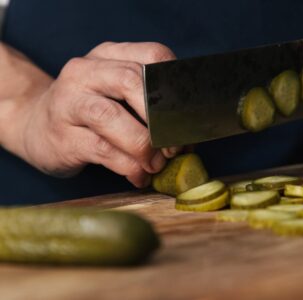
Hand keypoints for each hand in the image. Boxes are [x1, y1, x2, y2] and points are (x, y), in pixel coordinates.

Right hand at [6, 42, 179, 186]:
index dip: (176, 89)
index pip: (153, 55)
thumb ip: (150, 107)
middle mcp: (86, 72)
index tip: (187, 120)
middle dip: (160, 118)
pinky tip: (138, 176)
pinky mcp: (62, 136)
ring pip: (111, 116)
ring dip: (143, 145)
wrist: (36, 126)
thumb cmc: (90, 114)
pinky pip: (102, 150)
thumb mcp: (119, 96)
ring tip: (156, 164)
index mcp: (109, 56)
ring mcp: (68, 101)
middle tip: (173, 146)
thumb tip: (188, 138)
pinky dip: (129, 166)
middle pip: (132, 81)